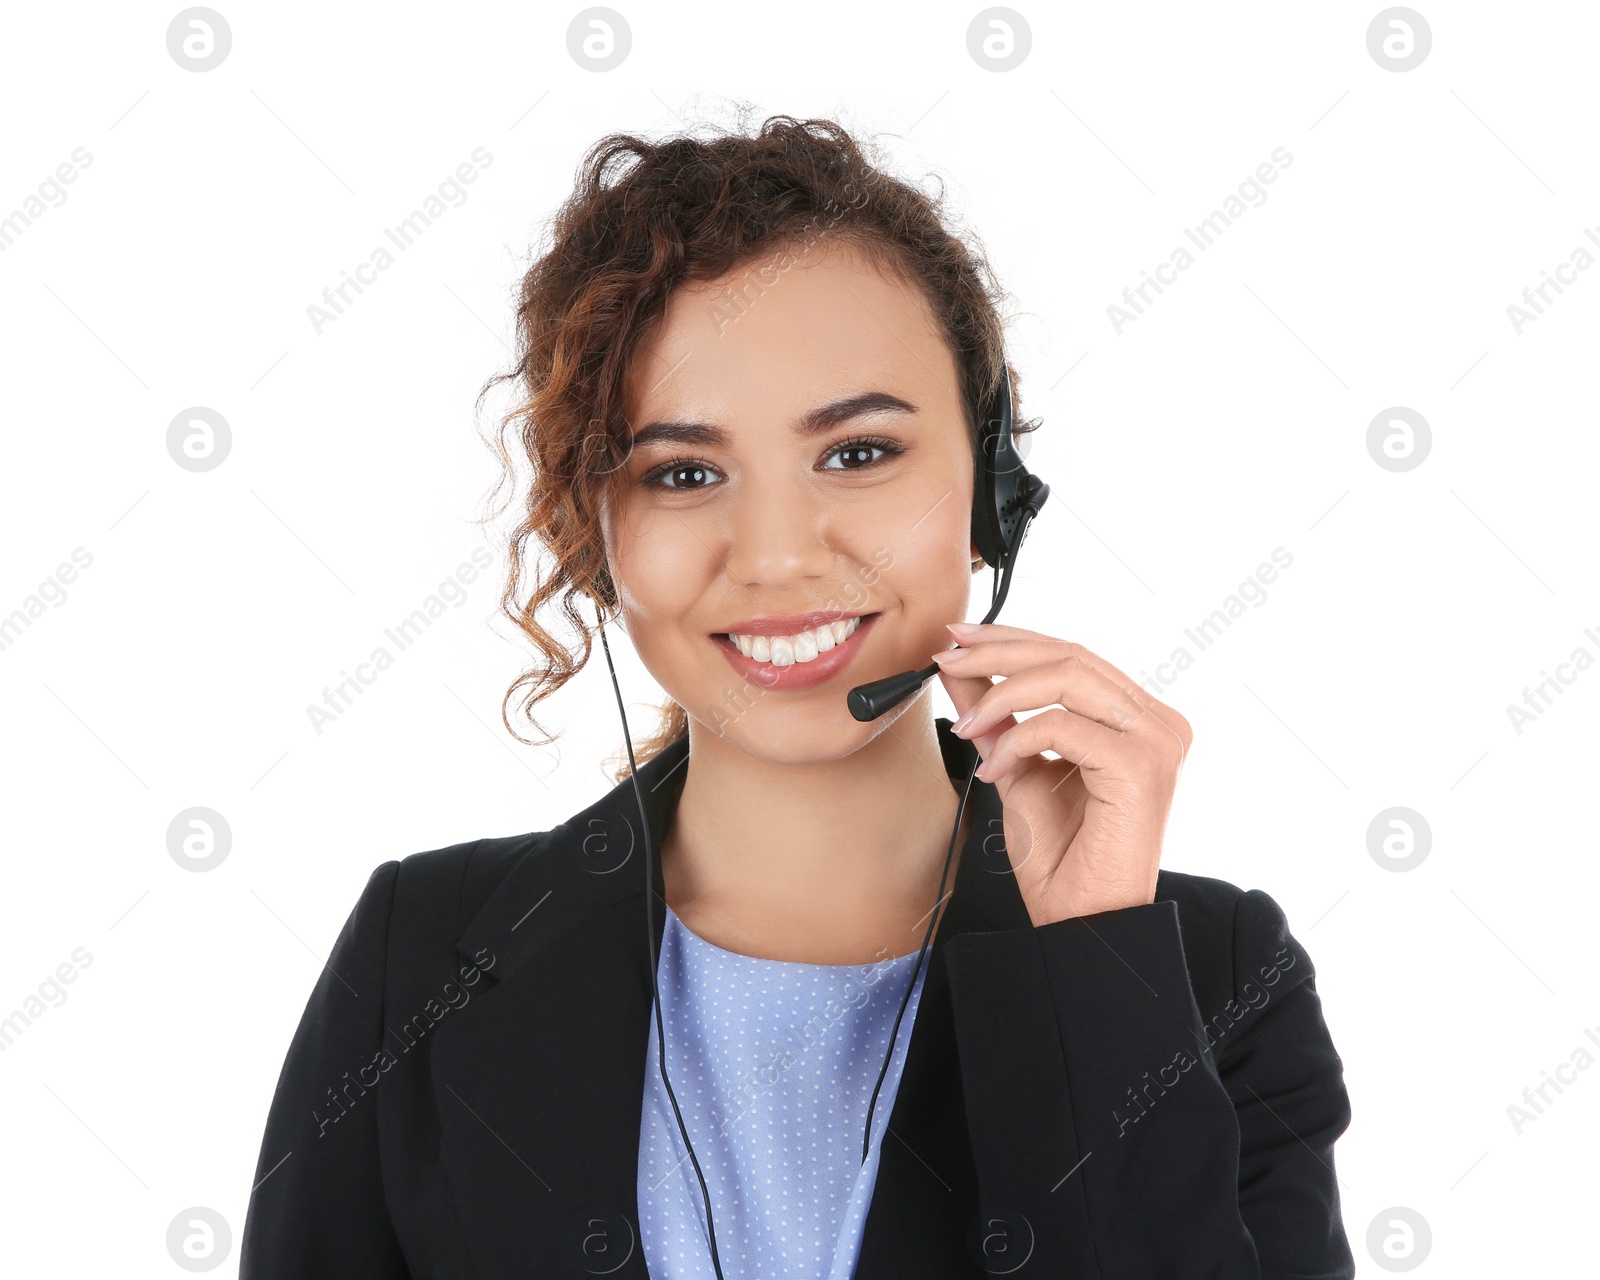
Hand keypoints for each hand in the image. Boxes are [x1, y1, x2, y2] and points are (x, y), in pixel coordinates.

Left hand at [932, 622, 1192, 927]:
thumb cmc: (1061, 859)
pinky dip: (1017, 740)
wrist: (1083, 923)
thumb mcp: (1016, 767)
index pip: (1074, 655)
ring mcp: (1157, 742)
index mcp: (1138, 719)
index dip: (1013, 639)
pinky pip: (1064, 727)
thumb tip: (958, 669)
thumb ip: (995, 716)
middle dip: (998, 652)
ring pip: (1068, 678)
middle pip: (1071, 655)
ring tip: (967, 725)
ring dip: (1001, 693)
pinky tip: (995, 770)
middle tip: (947, 661)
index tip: (959, 639)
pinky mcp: (1141, 767)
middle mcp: (1158, 723)